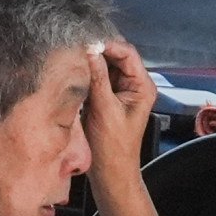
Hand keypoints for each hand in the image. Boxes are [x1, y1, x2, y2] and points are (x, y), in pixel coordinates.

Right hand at [81, 41, 159, 185]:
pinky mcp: (107, 98)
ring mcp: (120, 92)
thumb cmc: (113, 148)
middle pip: (116, 57)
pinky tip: (75, 73)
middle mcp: (134, 86)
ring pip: (105, 67)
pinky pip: (97, 78)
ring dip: (91, 63)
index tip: (87, 43)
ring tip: (74, 59)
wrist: (110, 173)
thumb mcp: (104, 110)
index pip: (127, 54)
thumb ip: (98, 78)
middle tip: (77, 48)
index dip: (108, 45)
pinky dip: (87, 74)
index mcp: (142, 87)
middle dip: (98, 51)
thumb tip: (89, 51)